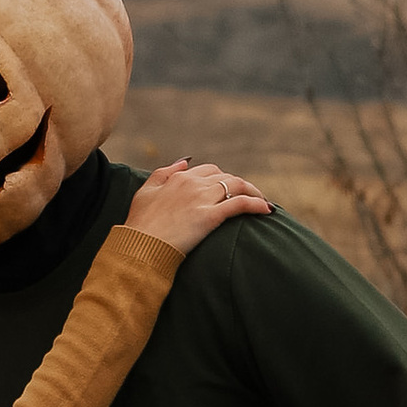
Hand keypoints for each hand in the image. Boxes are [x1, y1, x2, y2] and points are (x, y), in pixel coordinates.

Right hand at [125, 157, 271, 254]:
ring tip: (263, 202)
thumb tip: (186, 161)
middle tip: (249, 198)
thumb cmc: (139, 223)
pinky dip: (256, 204)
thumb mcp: (145, 191)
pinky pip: (240, 204)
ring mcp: (203, 199)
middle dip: (239, 185)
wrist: (140, 246)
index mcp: (179, 177)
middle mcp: (193, 184)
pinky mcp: (211, 216)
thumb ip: (164, 172)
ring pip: (236, 186)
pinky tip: (267, 209)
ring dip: (253, 192)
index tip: (228, 189)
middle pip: (225, 177)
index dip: (221, 178)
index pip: (208, 170)